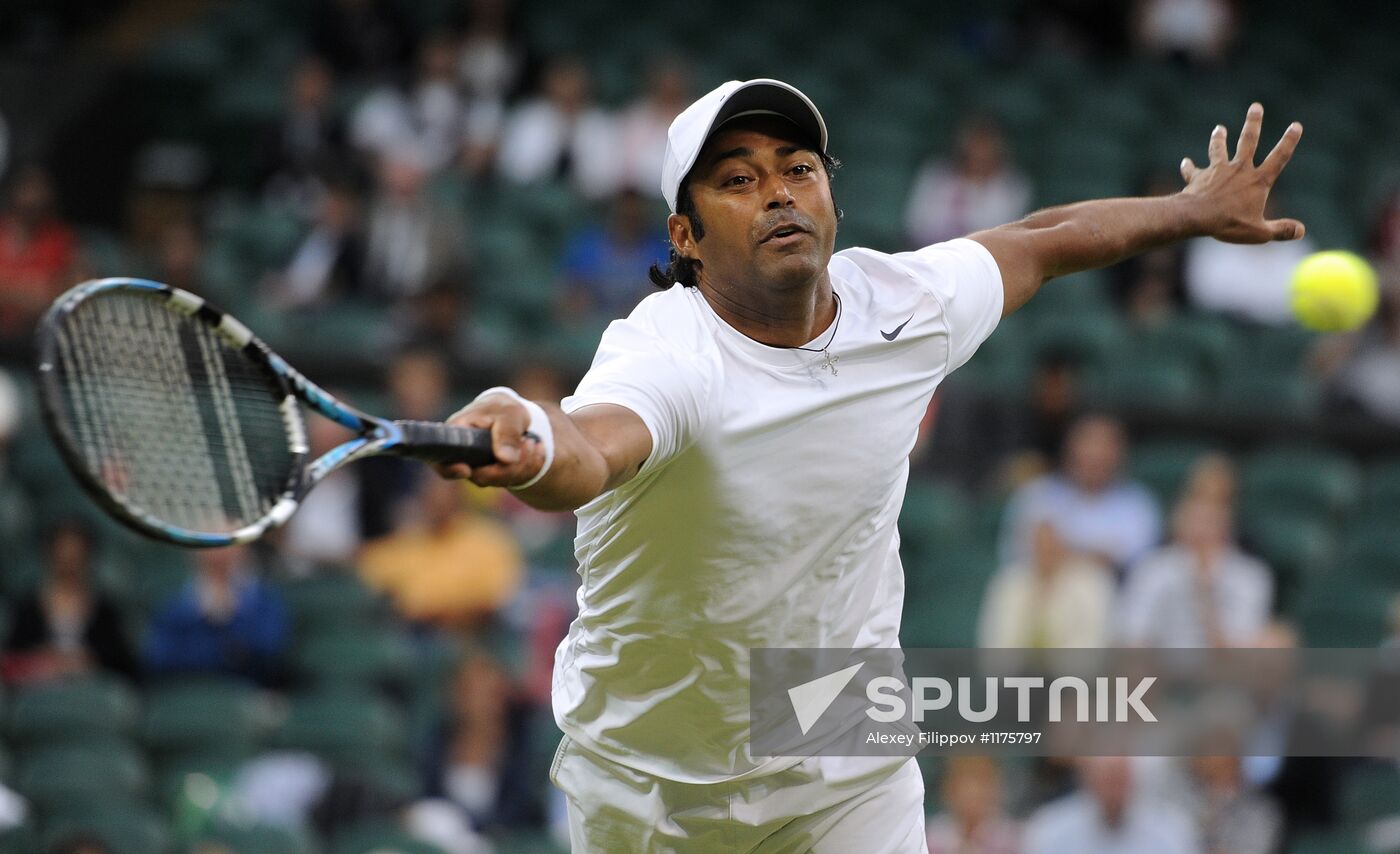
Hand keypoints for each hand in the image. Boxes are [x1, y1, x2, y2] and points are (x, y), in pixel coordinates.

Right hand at [433, 393, 546, 488]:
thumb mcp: (510, 413)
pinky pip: (514, 480)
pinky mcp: (495, 476)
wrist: (514, 416)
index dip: (449, 470)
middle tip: (528, 442)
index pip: (440, 460)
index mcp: (457, 435)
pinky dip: (530, 466)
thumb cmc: (504, 410)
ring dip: (523, 464)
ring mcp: (479, 469)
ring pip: (500, 480)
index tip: (466, 470)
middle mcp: (464, 457)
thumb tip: (505, 459)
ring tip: (532, 441)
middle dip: (508, 465)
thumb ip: (507, 432)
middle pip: (480, 476)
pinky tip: (538, 449)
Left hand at [1180, 102, 1304, 242]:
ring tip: (1218, 128)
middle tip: (1255, 107)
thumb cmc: (1230, 225)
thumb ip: (1281, 230)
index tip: (1296, 125)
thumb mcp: (1260, 232)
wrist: (1197, 217)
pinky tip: (1185, 162)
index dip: (1289, 141)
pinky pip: (1193, 170)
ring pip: (1219, 149)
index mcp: (1258, 180)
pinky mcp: (1199, 177)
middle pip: (1248, 141)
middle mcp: (1239, 170)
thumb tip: (1301, 232)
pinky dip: (1189, 167)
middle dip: (1253, 123)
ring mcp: (1218, 171)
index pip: (1280, 157)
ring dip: (1219, 138)